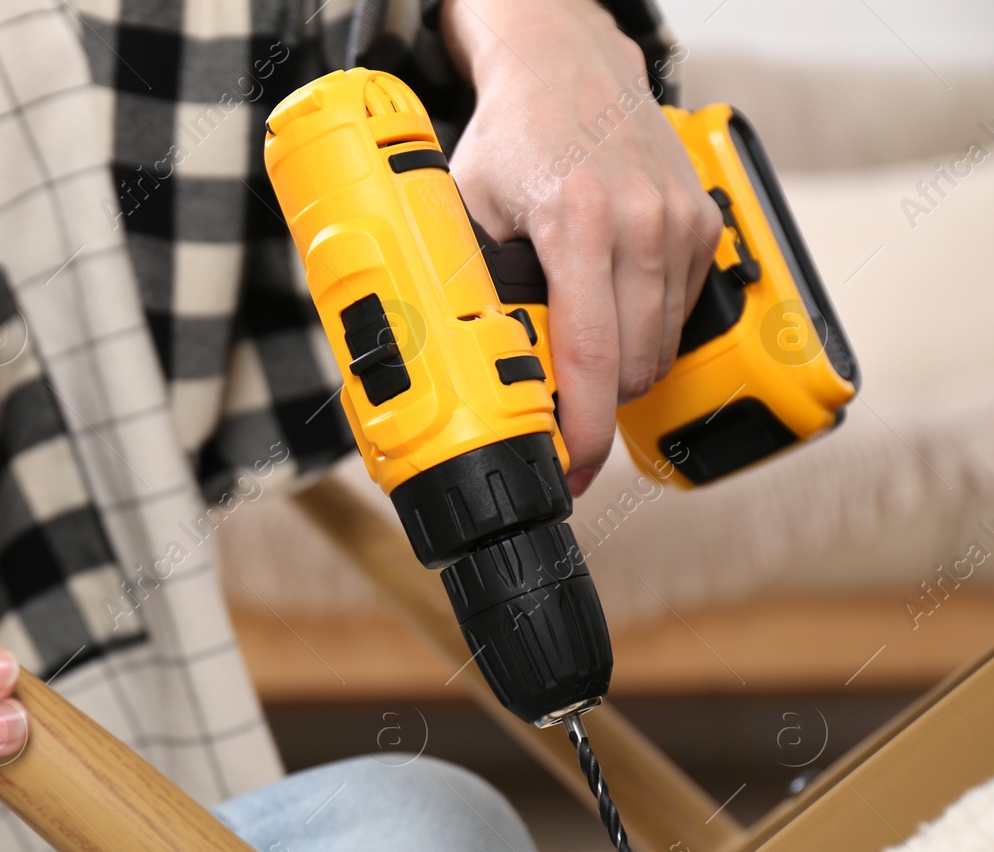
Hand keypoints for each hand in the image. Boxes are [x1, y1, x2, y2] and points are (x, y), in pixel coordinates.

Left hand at [441, 0, 722, 493]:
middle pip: (631, 366)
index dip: (583, 431)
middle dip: (594, 408)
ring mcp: (681, 222)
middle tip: (553, 416)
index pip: (591, 356)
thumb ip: (468, 286)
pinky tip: (607, 311)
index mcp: (577, 223)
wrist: (569, 67)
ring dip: (619, 374)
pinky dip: (646, 332)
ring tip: (575, 361)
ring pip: (660, 348)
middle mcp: (641, 223)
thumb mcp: (464, 210)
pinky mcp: (704, 224)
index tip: (569, 472)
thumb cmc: (512, 139)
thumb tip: (460, 369)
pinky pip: (681, 314)